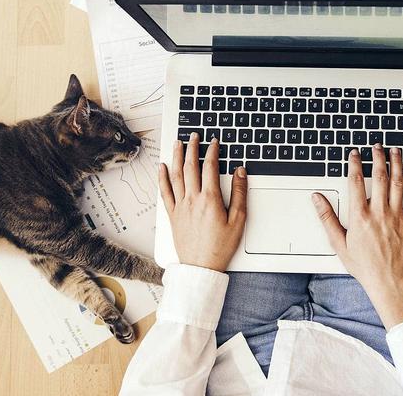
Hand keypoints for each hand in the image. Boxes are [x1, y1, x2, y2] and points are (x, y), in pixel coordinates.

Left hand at [158, 133, 246, 271]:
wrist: (201, 267)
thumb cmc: (221, 247)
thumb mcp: (238, 220)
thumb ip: (240, 193)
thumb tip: (240, 172)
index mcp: (210, 199)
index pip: (210, 167)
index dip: (212, 151)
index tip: (214, 142)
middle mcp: (192, 200)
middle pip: (190, 166)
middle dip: (192, 148)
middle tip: (193, 136)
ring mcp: (180, 207)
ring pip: (176, 175)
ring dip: (177, 157)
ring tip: (177, 143)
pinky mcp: (172, 215)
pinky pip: (165, 192)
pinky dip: (162, 177)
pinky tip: (162, 167)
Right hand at [313, 144, 402, 328]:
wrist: (388, 282)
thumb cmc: (364, 266)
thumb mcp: (338, 243)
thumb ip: (327, 218)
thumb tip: (317, 199)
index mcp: (360, 217)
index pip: (356, 182)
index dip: (355, 164)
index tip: (355, 154)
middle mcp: (379, 213)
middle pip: (379, 177)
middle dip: (378, 157)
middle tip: (377, 146)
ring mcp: (397, 216)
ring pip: (398, 183)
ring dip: (397, 163)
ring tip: (395, 150)